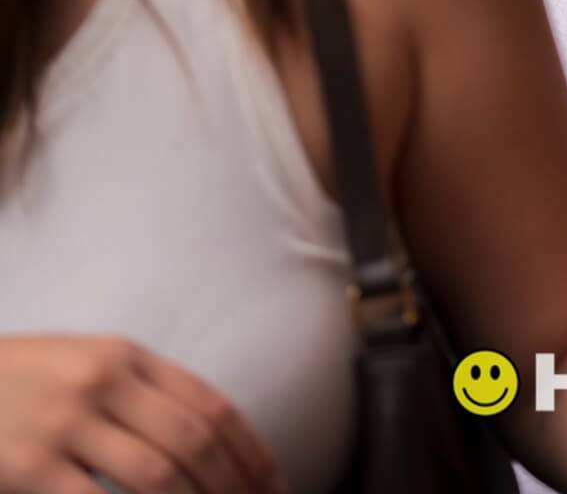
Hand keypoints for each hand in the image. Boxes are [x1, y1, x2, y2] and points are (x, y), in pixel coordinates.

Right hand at [0, 333, 284, 492]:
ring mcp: (67, 423)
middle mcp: (103, 381)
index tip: (275, 486)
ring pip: (159, 476)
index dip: (251, 451)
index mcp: (125, 354)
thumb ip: (140, 391)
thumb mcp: (84, 365)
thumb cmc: (20, 382)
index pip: (211, 404)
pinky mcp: (32, 466)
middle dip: (234, 488)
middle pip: (195, 441)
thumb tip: (208, 438)